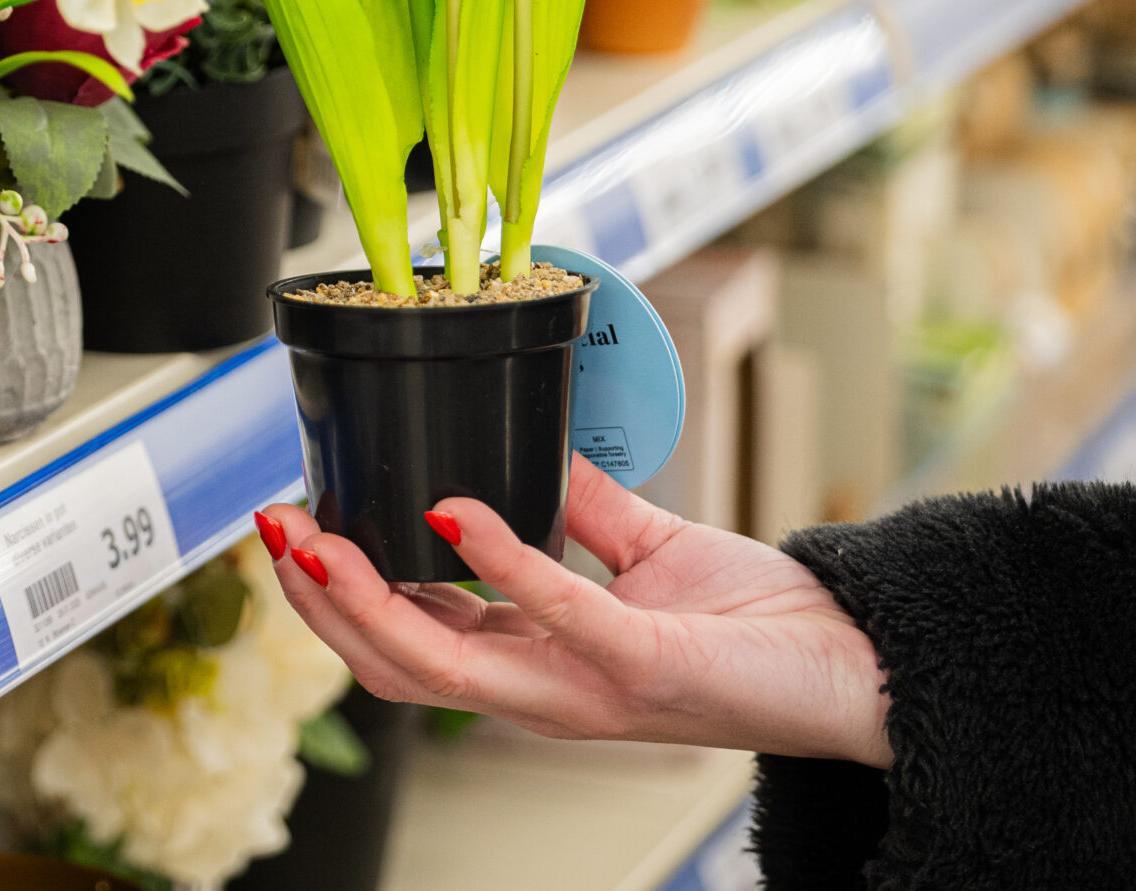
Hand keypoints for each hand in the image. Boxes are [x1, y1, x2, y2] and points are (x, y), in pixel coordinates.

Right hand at [257, 456, 891, 766]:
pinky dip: (496, 564)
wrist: (860, 664)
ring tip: (320, 539)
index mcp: (539, 664)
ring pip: (442, 667)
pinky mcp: (643, 669)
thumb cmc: (764, 625)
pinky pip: (553, 617)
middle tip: (275, 531)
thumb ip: (582, 507)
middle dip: (321, 606)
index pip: (410, 643)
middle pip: (397, 669)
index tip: (294, 528)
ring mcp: (589, 691)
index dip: (340, 595)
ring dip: (368, 601)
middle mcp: (549, 693)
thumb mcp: (650, 547)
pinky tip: (456, 512)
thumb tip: (536, 442)